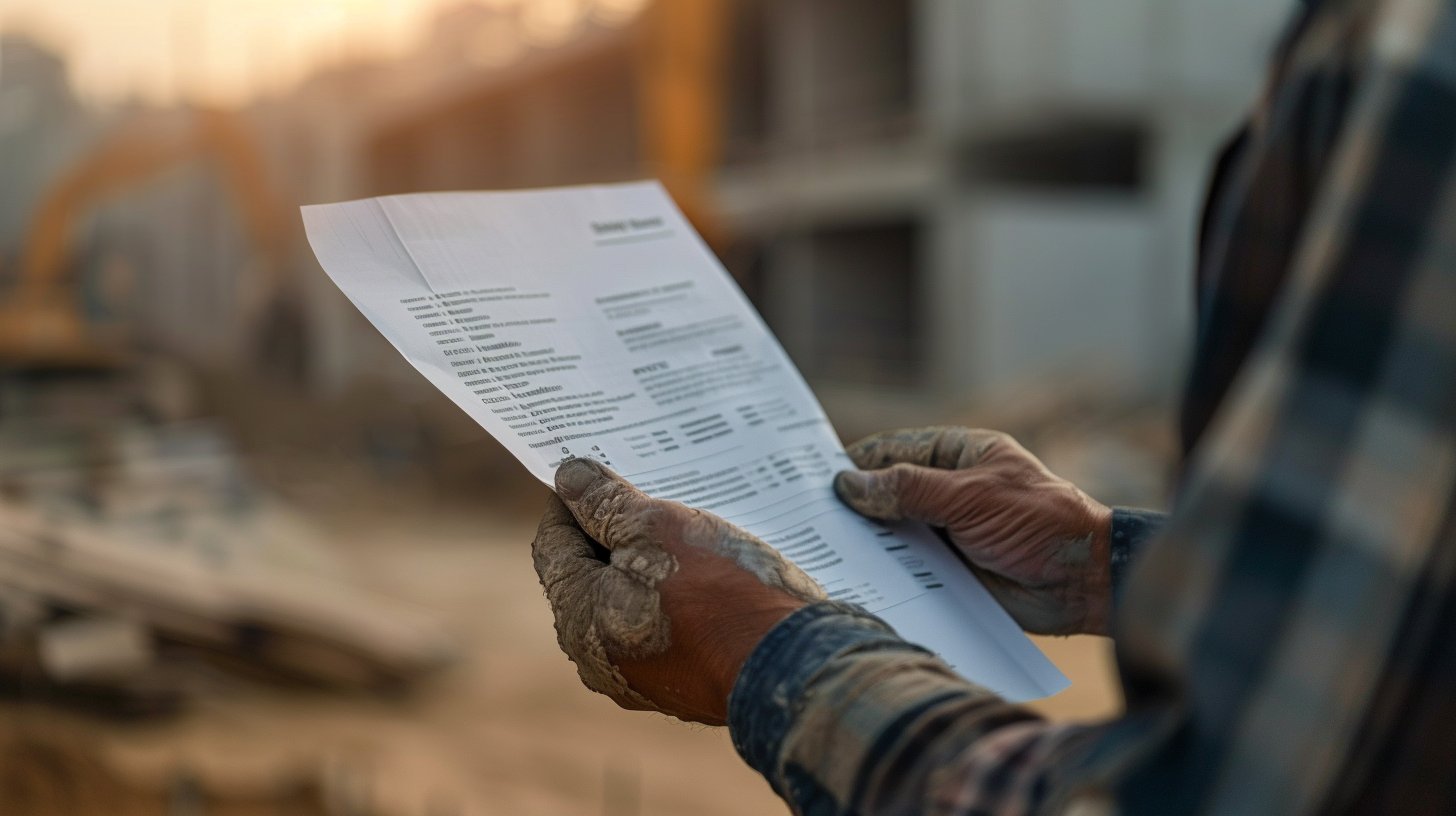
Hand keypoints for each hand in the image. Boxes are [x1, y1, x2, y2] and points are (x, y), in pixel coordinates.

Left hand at [532, 458, 823, 723]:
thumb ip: (605, 503)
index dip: (572, 502)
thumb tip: (568, 479)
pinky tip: (709, 567)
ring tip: (685, 523)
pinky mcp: (685, 680)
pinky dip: (679, 594)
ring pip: (633, 599)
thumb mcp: (658, 528)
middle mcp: (600, 657)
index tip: (597, 472)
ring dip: (651, 562)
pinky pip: (668, 625)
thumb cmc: (721, 594)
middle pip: (592, 574)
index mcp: (579, 618)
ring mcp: (644, 675)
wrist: (793, 667)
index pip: (553, 544)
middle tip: (647, 491)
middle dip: (615, 530)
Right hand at [833, 427, 1113, 635]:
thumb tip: (849, 484)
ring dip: (865, 543)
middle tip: (804, 517)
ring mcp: (945, 532)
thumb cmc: (1039, 522)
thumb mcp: (971, 497)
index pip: (893, 452)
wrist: (1083, 583)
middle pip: (886, 494)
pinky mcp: (947, 571)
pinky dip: (883, 574)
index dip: (855, 463)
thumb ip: (910, 489)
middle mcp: (946, 492)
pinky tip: (851, 580)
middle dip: (853, 506)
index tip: (811, 477)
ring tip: (818, 551)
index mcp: (956, 456)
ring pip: (892, 534)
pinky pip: (905, 569)